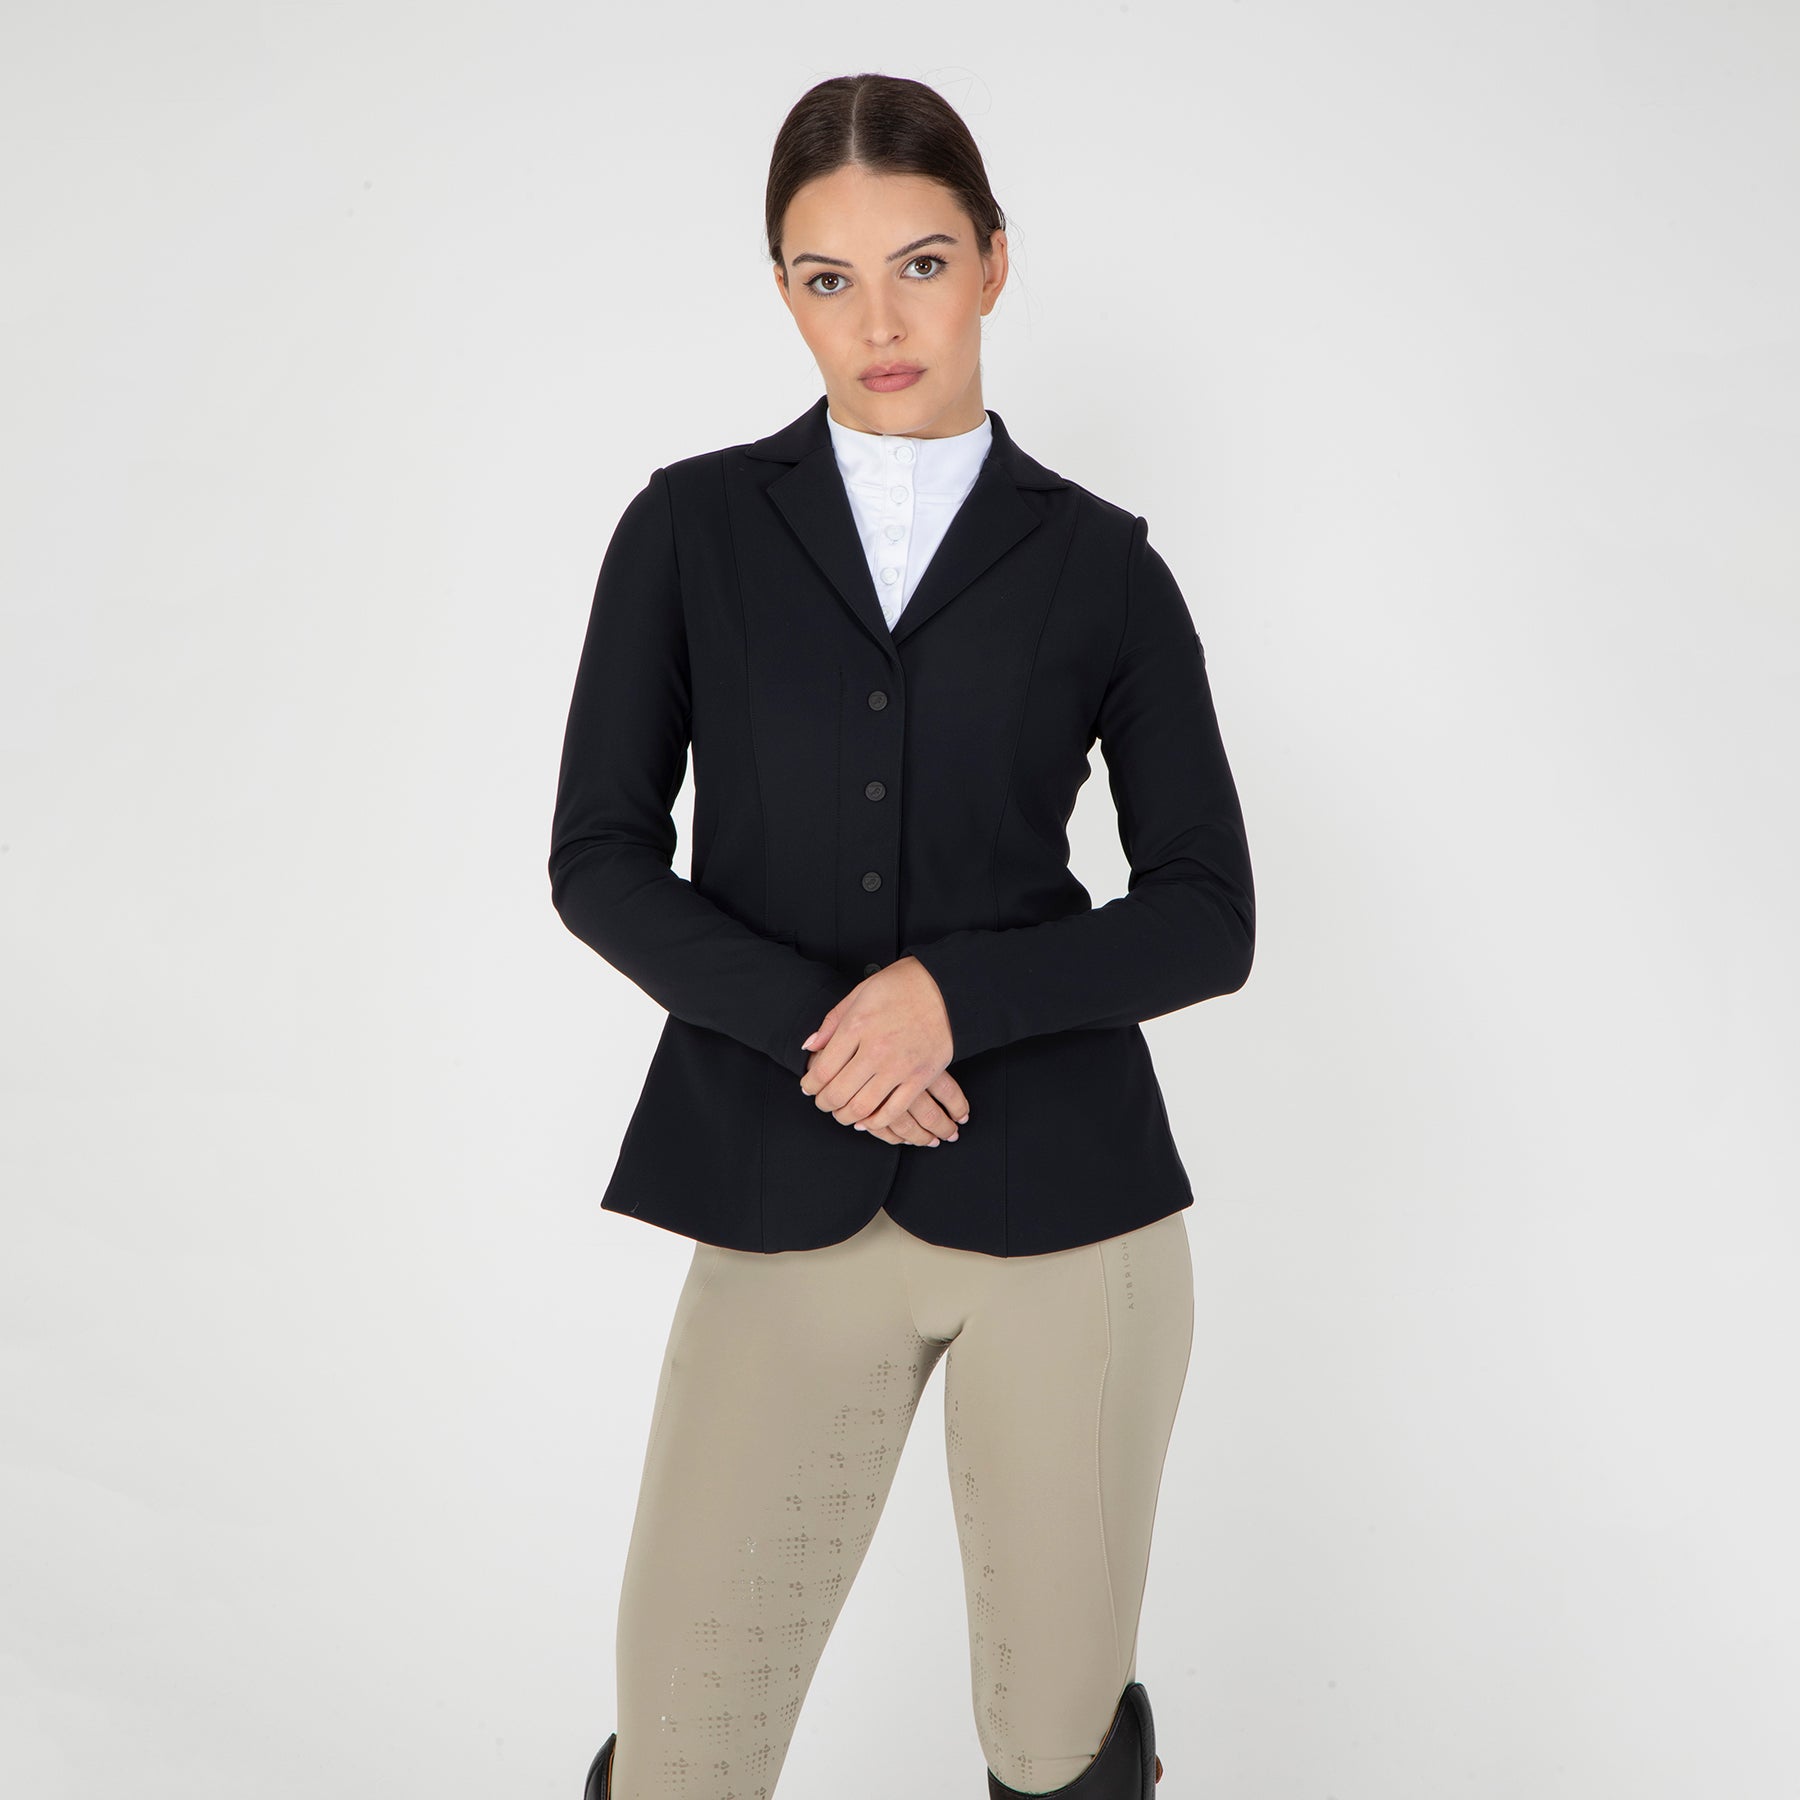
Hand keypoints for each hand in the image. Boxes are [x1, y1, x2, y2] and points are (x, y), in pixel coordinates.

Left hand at [798, 956, 968, 1144]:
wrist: (948, 986)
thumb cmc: (902, 985)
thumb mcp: (860, 993)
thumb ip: (832, 1022)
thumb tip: (810, 1047)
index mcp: (856, 1026)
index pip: (822, 1070)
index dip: (810, 1086)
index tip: (808, 1088)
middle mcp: (876, 1049)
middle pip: (838, 1093)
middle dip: (824, 1104)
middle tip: (823, 1103)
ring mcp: (900, 1066)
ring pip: (862, 1108)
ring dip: (846, 1116)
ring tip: (843, 1113)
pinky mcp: (921, 1077)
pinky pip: (894, 1111)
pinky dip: (876, 1122)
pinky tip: (868, 1119)